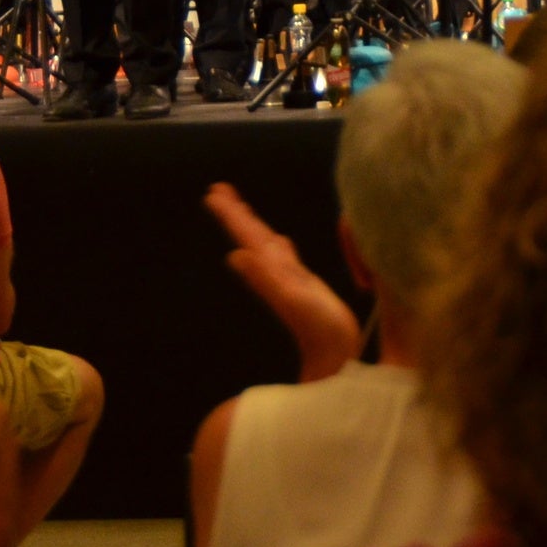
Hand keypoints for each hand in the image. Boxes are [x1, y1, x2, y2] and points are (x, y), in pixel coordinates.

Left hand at [204, 183, 360, 382]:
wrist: (334, 356)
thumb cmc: (319, 330)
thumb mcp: (291, 300)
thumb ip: (264, 279)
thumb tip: (234, 255)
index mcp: (271, 269)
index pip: (245, 235)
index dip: (230, 214)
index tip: (212, 193)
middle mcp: (276, 271)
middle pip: (251, 234)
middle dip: (235, 212)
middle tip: (218, 190)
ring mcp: (289, 278)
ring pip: (266, 243)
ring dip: (252, 224)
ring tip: (240, 206)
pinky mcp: (303, 284)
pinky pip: (285, 256)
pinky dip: (277, 243)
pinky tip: (278, 241)